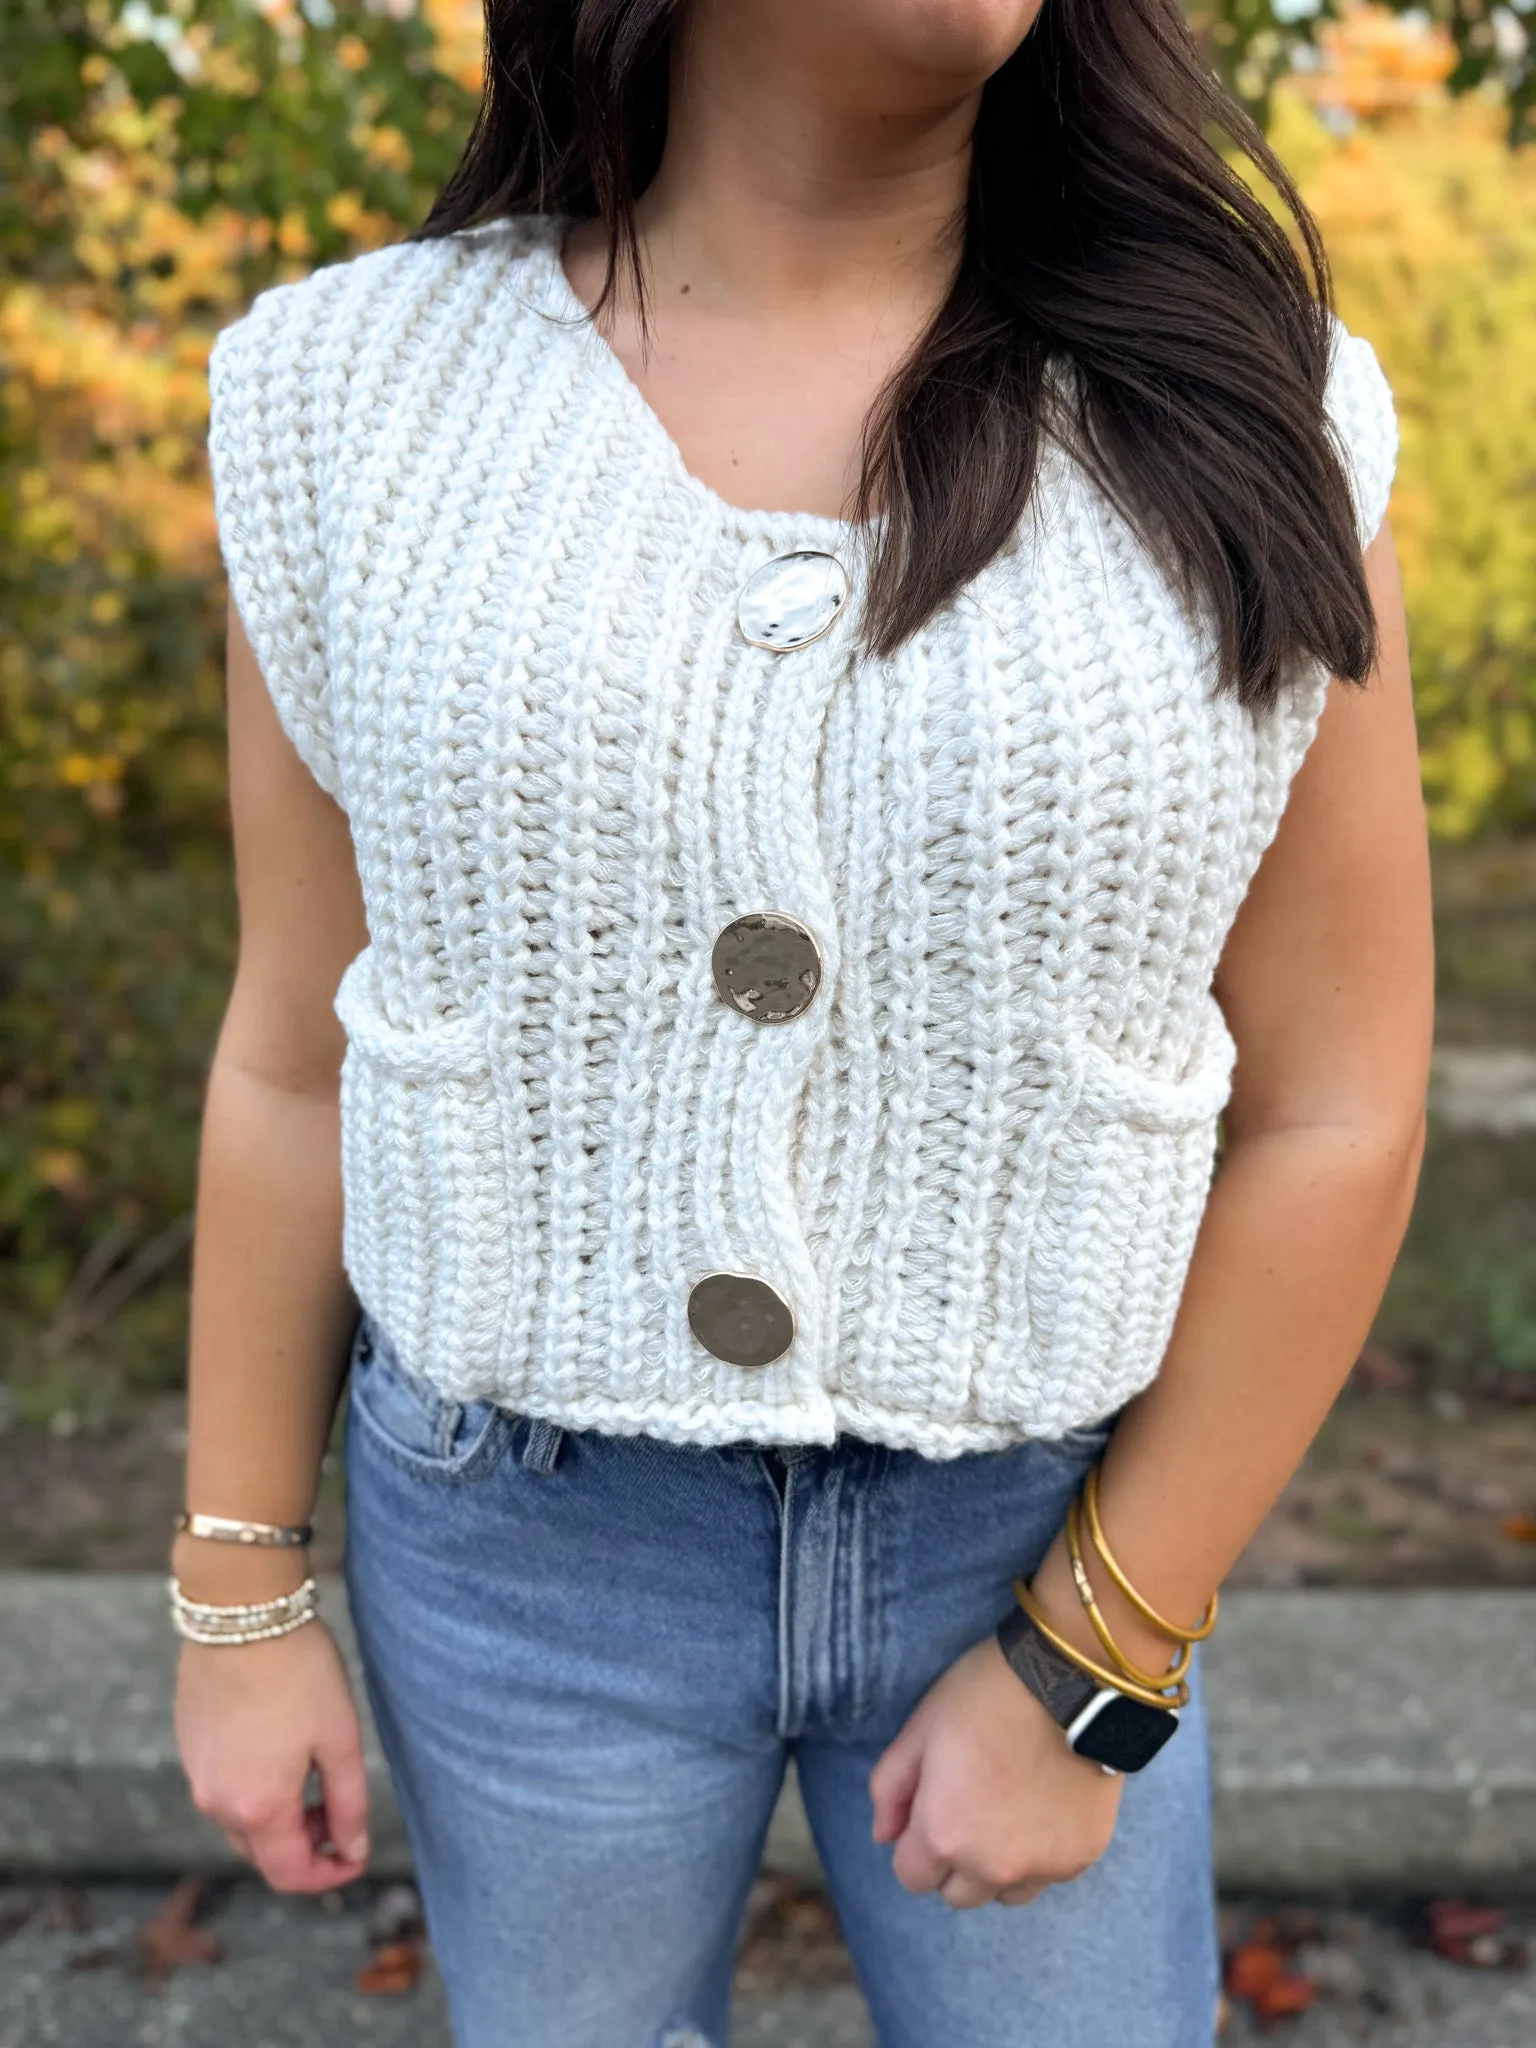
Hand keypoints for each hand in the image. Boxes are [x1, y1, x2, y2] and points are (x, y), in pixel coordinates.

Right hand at [175, 1619, 370, 1892]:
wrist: (241, 1612)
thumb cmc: (300, 1672)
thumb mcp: (340, 1738)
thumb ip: (350, 1804)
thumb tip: (353, 1850)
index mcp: (258, 1808)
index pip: (290, 1875)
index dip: (329, 1876)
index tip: (357, 1855)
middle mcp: (216, 1802)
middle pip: (263, 1855)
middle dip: (306, 1846)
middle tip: (340, 1809)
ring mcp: (197, 1774)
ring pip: (241, 1823)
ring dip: (280, 1818)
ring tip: (315, 1774)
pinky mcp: (189, 1746)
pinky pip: (223, 1789)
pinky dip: (254, 1790)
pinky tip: (281, 1749)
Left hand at [869, 1635, 1122, 1909]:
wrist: (1071, 1681)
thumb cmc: (985, 1696)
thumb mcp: (921, 1728)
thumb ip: (890, 1788)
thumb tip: (884, 1836)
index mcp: (944, 1836)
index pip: (912, 1877)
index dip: (915, 1843)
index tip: (932, 1808)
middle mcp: (993, 1867)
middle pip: (958, 1894)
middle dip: (954, 1860)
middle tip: (970, 1806)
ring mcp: (1043, 1867)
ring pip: (1005, 1893)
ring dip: (998, 1866)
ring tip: (1008, 1810)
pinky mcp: (1082, 1857)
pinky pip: (1049, 1874)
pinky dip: (1040, 1853)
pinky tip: (1044, 1805)